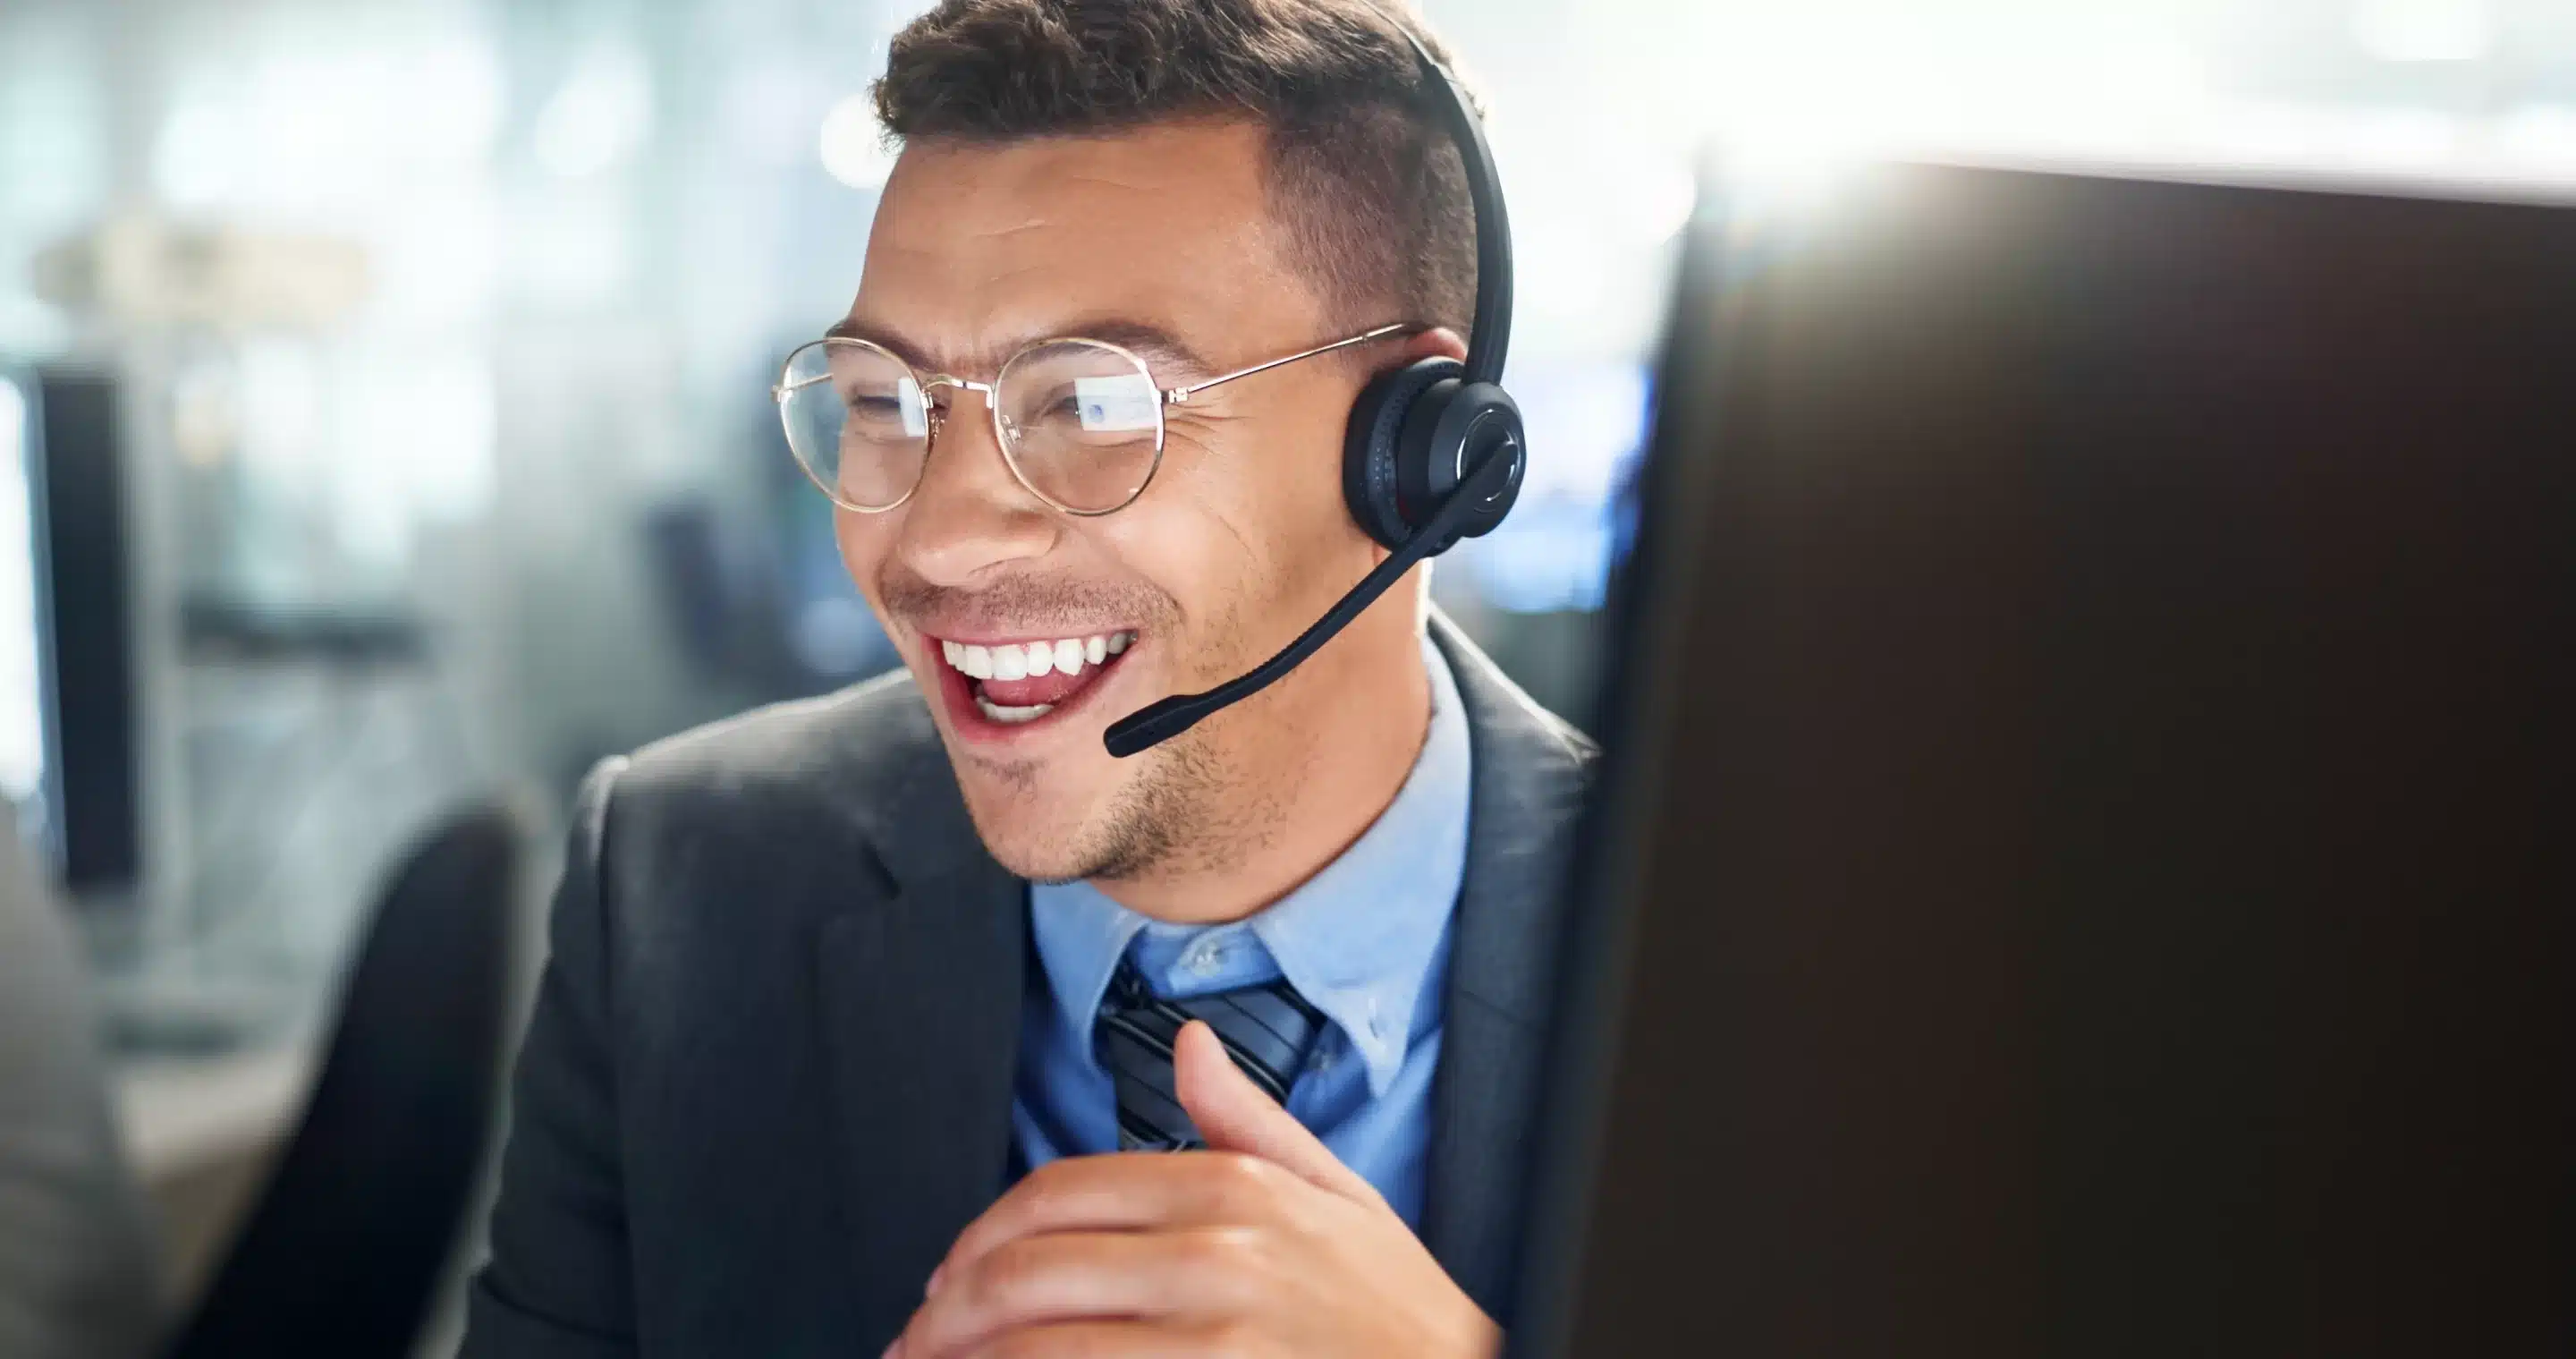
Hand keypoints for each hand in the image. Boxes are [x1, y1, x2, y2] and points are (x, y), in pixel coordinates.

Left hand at [886, 1020, 1500, 1358]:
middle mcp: (1217, 1253)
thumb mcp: (1344, 1199)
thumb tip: (1191, 1044)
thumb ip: (1251, 1122)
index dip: (978, 1241)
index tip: (950, 1281)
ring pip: (1032, 1342)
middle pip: (1024, 1269)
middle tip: (917, 1342)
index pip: (1056, 1194)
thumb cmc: (1402, 1320)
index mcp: (1235, 1189)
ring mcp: (1212, 1334)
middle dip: (945, 1313)